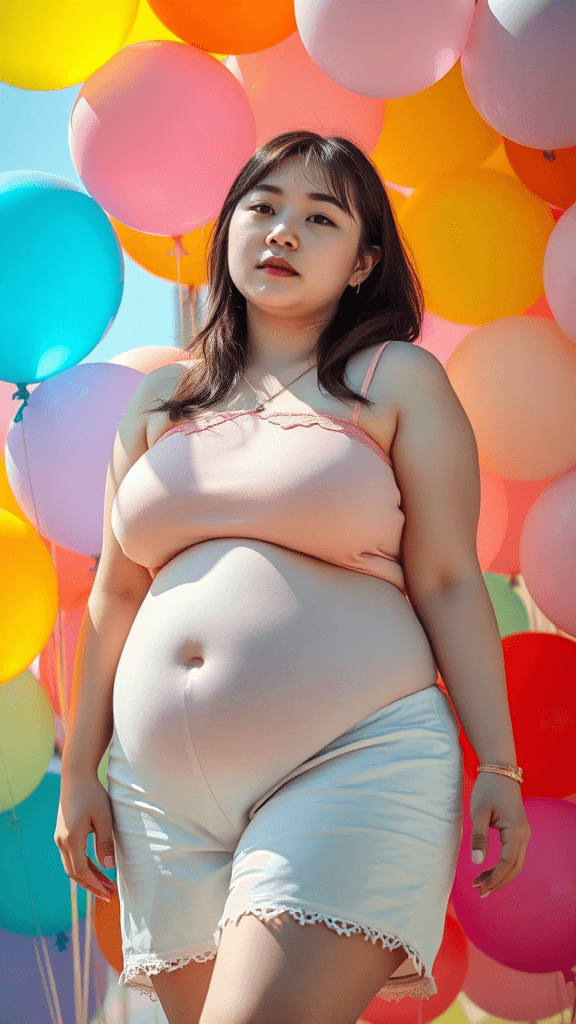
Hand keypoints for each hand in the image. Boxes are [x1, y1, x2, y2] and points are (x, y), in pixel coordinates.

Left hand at [470, 771, 530, 896]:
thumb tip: (477, 862)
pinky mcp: (518, 831)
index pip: (508, 862)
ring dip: (500, 876)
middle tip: (480, 892)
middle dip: (498, 882)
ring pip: (516, 863)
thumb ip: (478, 837)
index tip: (480, 887)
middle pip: (515, 867)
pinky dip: (503, 866)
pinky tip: (489, 871)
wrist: (500, 770)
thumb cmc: (488, 788)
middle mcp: (524, 834)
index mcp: (515, 830)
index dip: (494, 878)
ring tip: (481, 884)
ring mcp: (523, 833)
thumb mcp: (478, 811)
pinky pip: (514, 854)